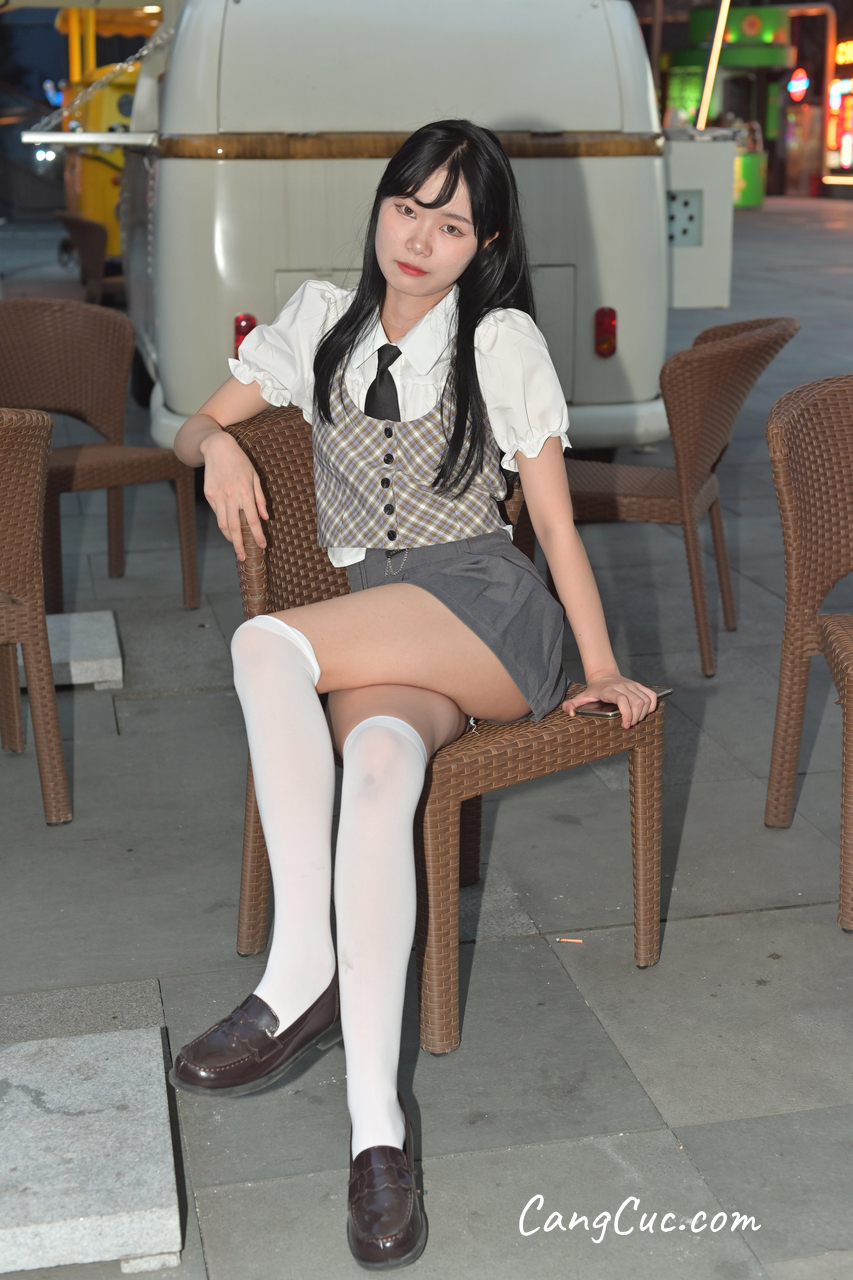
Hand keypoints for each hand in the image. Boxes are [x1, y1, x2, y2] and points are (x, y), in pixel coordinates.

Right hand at [199, 430, 268, 560]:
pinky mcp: (209, 495)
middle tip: (243, 557)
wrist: (217, 448)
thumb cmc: (240, 461)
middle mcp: (230, 497)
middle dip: (239, 545)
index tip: (262, 546)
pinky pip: (217, 513)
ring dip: (229, 537)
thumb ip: (260, 498)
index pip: (252, 520)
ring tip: (236, 545)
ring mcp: (217, 497)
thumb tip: (265, 517)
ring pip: (223, 524)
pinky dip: (223, 522)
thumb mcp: (255, 477)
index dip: (257, 535)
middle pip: (235, 528)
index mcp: (245, 493)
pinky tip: (228, 527)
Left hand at [563, 674, 657, 728]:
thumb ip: (572, 704)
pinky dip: (652, 705)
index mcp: (609, 690)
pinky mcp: (639, 686)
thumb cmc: (593, 689)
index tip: (625, 724)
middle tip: (629, 725)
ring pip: (645, 700)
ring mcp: (632, 685)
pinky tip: (646, 712)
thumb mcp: (582, 696)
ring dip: (643, 714)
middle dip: (635, 718)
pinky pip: (651, 695)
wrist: (603, 674)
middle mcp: (622, 686)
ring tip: (635, 720)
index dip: (627, 713)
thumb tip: (568, 712)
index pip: (622, 699)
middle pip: (636, 702)